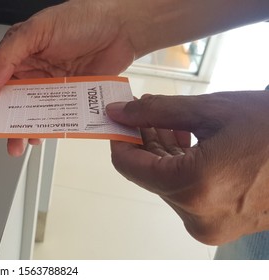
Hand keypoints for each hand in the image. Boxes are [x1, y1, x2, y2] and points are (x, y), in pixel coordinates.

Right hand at [0, 0, 137, 155]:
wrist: (122, 28)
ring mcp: (51, 85)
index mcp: (19, 51)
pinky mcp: (69, 96)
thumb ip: (8, 55)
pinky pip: (55, 116)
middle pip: (10, 99)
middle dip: (2, 119)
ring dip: (23, 128)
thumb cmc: (82, 19)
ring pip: (31, 112)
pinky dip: (48, 128)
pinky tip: (42, 135)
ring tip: (18, 142)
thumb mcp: (36, 31)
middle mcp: (33, 70)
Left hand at [106, 91, 268, 244]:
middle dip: (143, 144)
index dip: (119, 141)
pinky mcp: (222, 227)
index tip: (118, 121)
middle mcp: (198, 215)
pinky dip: (180, 171)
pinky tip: (185, 143)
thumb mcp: (211, 111)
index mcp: (193, 186)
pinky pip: (187, 196)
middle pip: (148, 176)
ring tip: (168, 124)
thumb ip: (157, 112)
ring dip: (161, 156)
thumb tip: (118, 112)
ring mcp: (211, 226)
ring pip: (167, 186)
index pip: (130, 166)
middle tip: (144, 115)